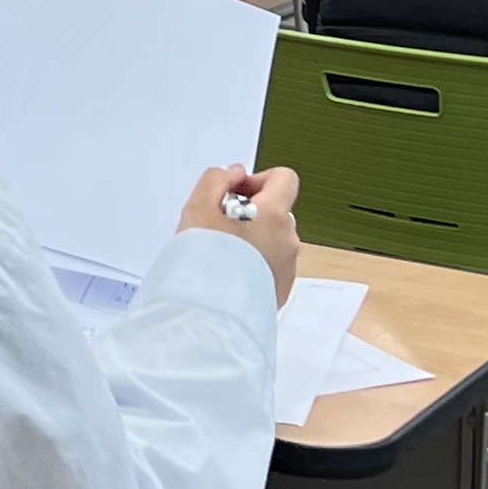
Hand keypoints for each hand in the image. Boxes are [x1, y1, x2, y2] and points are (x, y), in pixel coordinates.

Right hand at [182, 163, 300, 302]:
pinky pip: (270, 266)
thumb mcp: (198, 207)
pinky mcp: (280, 290)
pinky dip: (253, 264)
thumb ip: (216, 179)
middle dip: (249, 213)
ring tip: (220, 254)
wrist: (213, 314)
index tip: (233, 194)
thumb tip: (234, 174)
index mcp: (275, 214)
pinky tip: (228, 274)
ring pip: (272, 240)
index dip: (257, 180)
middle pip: (275, 211)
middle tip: (219, 226)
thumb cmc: (206, 262)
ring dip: (251, 240)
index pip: (283, 178)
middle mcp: (289, 239)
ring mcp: (287, 267)